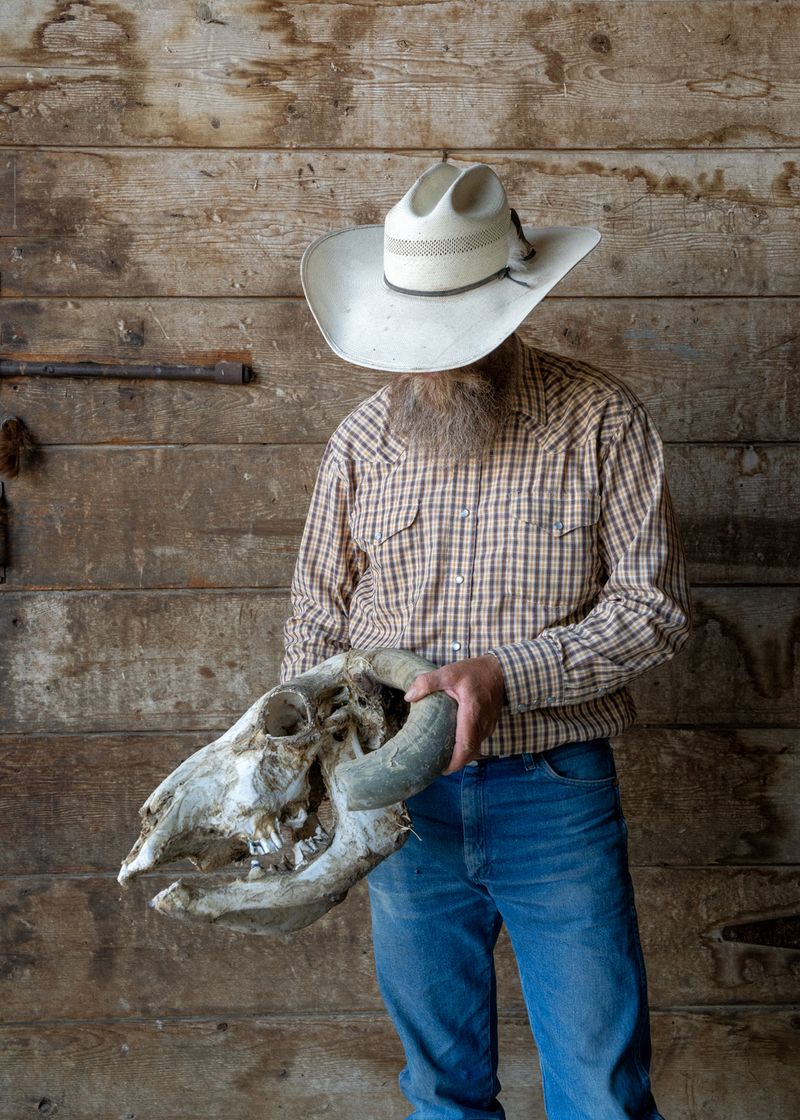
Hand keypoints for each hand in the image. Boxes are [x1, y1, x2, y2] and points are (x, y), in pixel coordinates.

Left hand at [403, 654, 506, 772]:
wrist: (499, 671)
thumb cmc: (474, 672)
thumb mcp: (449, 672)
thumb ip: (428, 682)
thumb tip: (409, 696)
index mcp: (472, 713)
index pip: (466, 746)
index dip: (455, 762)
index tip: (441, 769)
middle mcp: (483, 724)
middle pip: (470, 753)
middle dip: (454, 763)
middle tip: (435, 766)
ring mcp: (488, 726)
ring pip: (474, 749)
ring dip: (460, 756)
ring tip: (441, 756)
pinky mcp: (489, 726)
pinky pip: (477, 742)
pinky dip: (466, 748)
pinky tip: (453, 744)